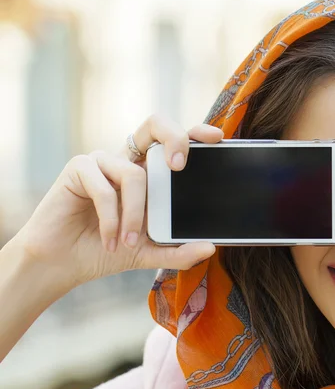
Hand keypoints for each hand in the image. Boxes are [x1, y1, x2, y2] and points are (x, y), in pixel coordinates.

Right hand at [13, 114, 222, 290]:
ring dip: (134, 215)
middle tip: (180, 167)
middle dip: (174, 137)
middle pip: (154, 125)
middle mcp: (128, 162)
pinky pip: (105, 189)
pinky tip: (109, 241)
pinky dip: (111, 220)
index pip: (173, 144)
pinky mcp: (79, 168)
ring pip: (134, 175)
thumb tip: (210, 248)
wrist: (65, 263)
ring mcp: (103, 162)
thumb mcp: (150, 253)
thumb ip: (179, 251)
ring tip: (128, 243)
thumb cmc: (108, 251)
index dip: (193, 133)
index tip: (216, 138)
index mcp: (149, 174)